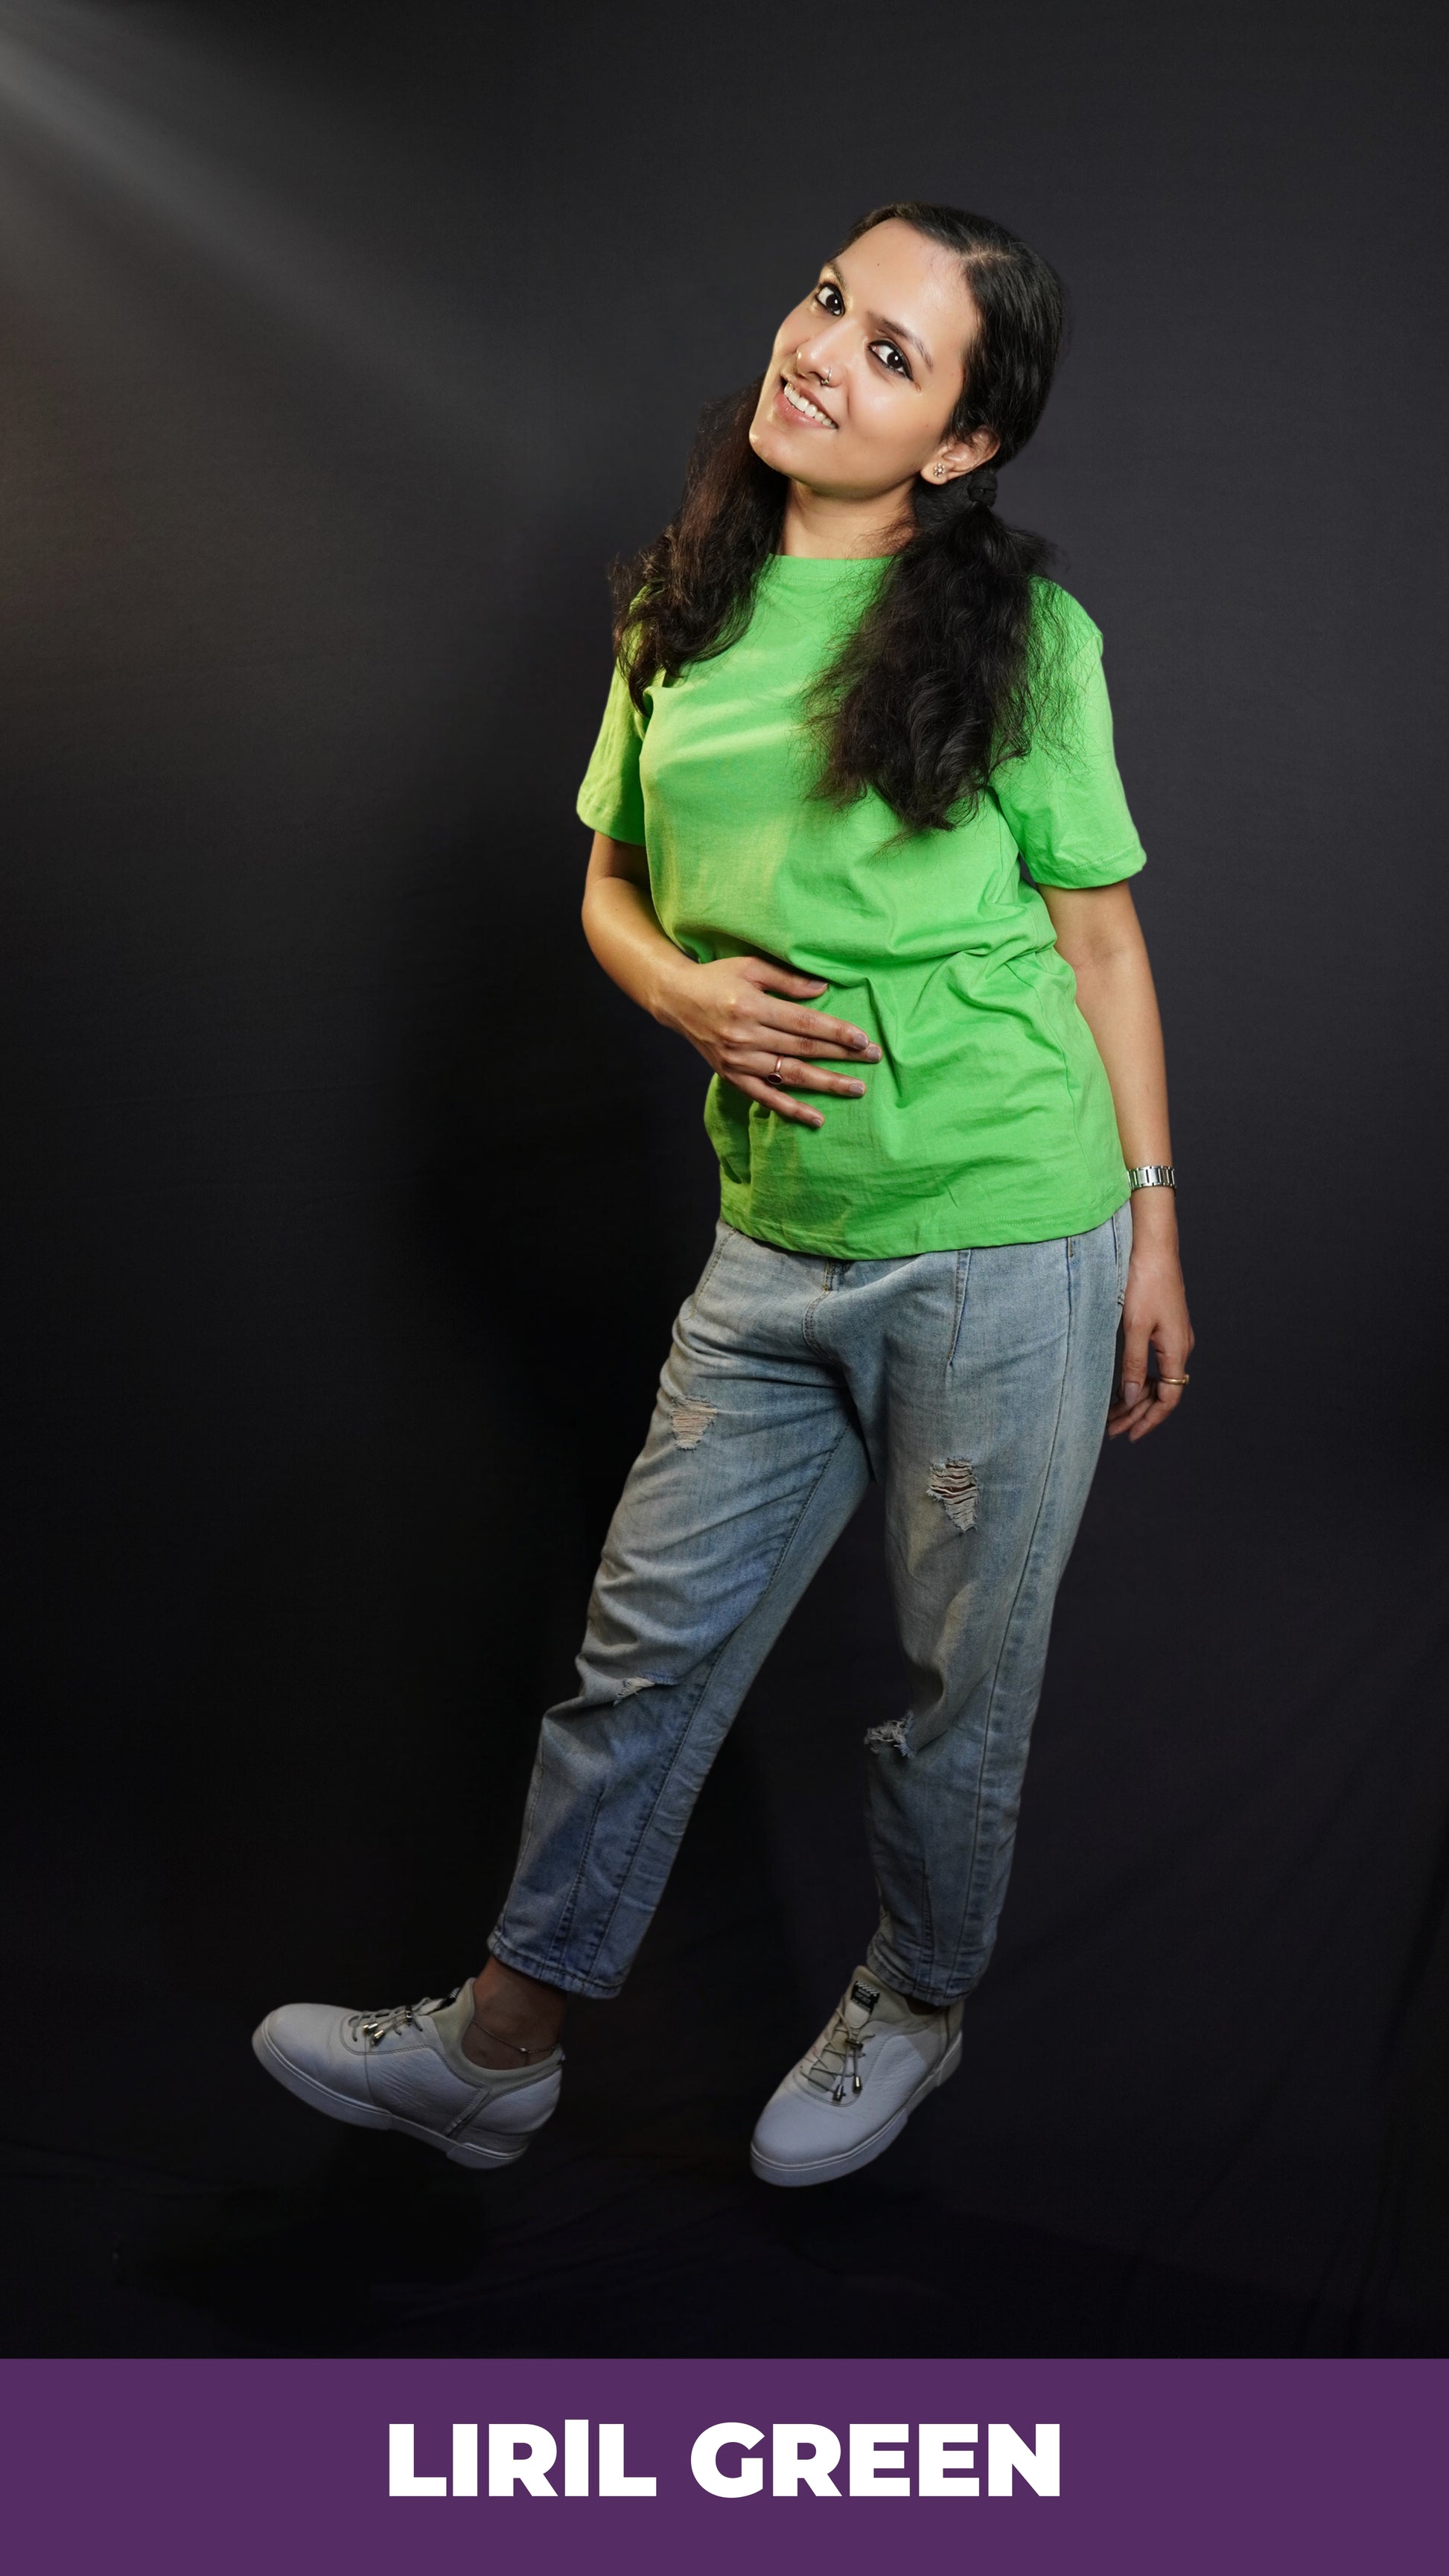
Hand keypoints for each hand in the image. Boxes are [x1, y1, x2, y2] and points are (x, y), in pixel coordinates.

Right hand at [657, 953, 880, 1128]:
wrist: (676, 999)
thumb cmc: (717, 978)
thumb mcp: (750, 966)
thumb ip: (787, 979)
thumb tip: (823, 990)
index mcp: (752, 1006)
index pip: (804, 1023)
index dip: (836, 1032)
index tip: (863, 1040)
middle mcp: (745, 1036)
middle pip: (803, 1050)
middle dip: (841, 1056)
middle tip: (873, 1060)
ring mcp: (738, 1060)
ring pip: (790, 1076)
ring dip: (825, 1084)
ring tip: (856, 1088)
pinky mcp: (732, 1076)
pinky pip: (765, 1098)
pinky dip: (792, 1110)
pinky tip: (817, 1118)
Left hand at [1107, 1218, 1194, 1442]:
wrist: (1153, 1245)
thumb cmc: (1144, 1281)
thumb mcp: (1134, 1327)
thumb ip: (1134, 1365)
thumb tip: (1133, 1399)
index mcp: (1176, 1350)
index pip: (1168, 1399)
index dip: (1149, 1421)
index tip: (1128, 1435)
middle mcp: (1180, 1346)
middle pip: (1163, 1393)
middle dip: (1138, 1414)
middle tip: (1112, 1430)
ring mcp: (1174, 1335)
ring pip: (1159, 1378)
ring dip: (1137, 1398)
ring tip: (1112, 1413)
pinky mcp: (1165, 1325)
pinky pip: (1156, 1362)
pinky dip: (1139, 1378)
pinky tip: (1123, 1384)